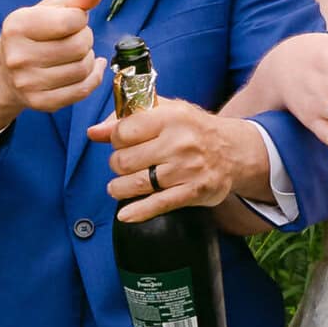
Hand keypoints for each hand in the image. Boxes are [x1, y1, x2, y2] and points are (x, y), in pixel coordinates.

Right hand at [0, 0, 105, 135]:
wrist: (7, 71)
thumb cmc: (35, 33)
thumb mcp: (51, 9)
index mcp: (17, 25)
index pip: (71, 20)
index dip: (80, 18)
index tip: (72, 20)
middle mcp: (18, 56)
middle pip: (80, 46)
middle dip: (85, 38)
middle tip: (76, 37)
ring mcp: (28, 83)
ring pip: (83, 69)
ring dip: (89, 58)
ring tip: (77, 53)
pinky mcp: (40, 102)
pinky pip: (82, 90)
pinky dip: (93, 77)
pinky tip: (90, 68)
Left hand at [92, 98, 264, 221]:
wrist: (233, 151)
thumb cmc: (192, 129)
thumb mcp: (165, 112)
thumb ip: (128, 117)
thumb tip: (94, 132)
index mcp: (171, 116)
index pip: (123, 131)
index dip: (116, 139)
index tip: (122, 143)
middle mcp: (179, 142)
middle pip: (125, 160)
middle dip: (118, 165)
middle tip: (125, 165)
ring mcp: (187, 169)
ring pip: (136, 184)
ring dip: (120, 188)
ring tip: (120, 186)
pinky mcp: (193, 192)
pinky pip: (158, 204)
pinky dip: (138, 212)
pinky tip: (126, 214)